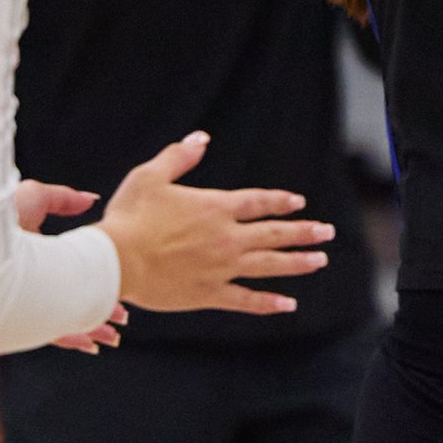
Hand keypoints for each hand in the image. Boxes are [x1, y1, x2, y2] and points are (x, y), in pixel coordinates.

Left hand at [11, 181, 124, 351]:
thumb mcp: (34, 198)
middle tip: (121, 319)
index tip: (117, 284)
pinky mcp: (16, 319)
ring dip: (90, 328)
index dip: (96, 279)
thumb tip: (91, 199)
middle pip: (71, 298)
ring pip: (62, 319)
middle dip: (98, 309)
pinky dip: (72, 338)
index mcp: (34, 254)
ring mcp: (23, 300)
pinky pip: (48, 333)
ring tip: (112, 337)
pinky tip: (90, 344)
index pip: (70, 271)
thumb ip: (64, 199)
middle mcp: (29, 279)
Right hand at [96, 130, 334, 315]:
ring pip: (269, 265)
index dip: (280, 201)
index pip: (258, 202)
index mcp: (215, 208)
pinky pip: (246, 300)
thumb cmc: (129, 217)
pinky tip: (288, 304)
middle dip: (304, 232)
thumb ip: (178, 157)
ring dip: (297, 263)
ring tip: (319, 260)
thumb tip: (200, 138)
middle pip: (274, 233)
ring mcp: (221, 268)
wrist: (115, 261)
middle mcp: (226, 238)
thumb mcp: (150, 176)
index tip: (298, 203)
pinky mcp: (209, 294)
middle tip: (327, 232)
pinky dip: (268, 303)